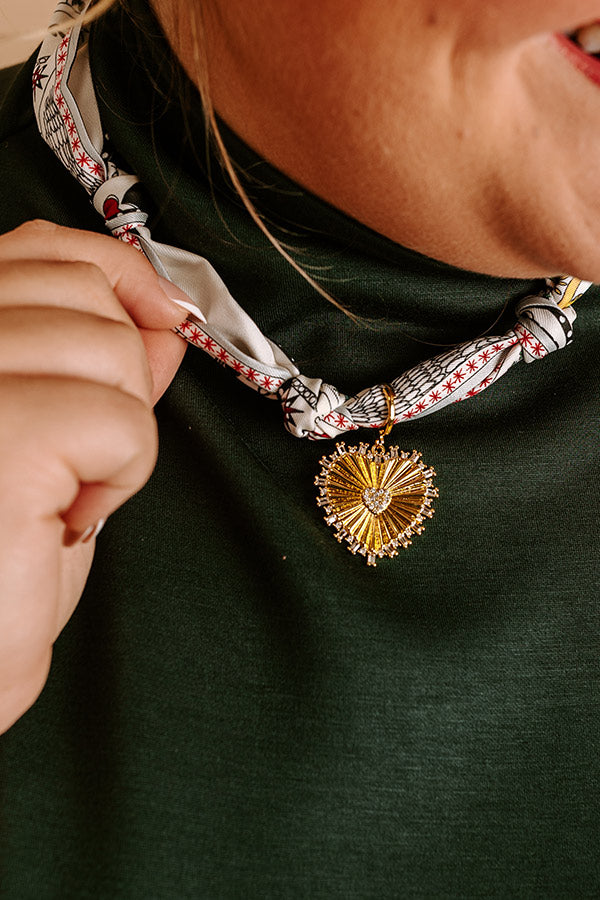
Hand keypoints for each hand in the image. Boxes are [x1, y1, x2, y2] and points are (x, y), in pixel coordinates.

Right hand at [0, 220, 187, 732]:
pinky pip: (124, 419)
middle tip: (74, 451)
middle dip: (116, 374)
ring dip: (118, 434)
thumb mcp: (55, 440)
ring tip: (60, 493)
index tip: (162, 314)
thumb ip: (95, 367)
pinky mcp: (4, 436)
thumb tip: (162, 321)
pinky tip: (65, 521)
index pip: (38, 247)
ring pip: (112, 351)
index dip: (116, 271)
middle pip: (84, 293)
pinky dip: (121, 475)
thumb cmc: (2, 560)